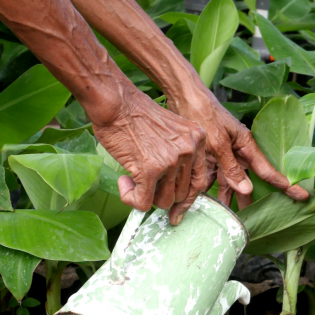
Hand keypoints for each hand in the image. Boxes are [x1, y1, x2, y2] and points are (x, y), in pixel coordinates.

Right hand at [91, 85, 207, 224]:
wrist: (114, 101)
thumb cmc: (135, 115)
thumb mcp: (171, 130)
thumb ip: (178, 154)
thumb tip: (172, 188)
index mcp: (197, 139)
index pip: (200, 181)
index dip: (187, 200)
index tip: (177, 212)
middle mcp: (189, 149)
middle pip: (182, 194)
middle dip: (162, 197)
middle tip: (143, 188)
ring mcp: (172, 160)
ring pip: (164, 201)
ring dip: (146, 197)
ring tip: (132, 179)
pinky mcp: (151, 168)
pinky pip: (144, 201)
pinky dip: (131, 199)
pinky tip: (124, 182)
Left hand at [167, 83, 308, 207]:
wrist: (181, 95)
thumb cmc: (203, 114)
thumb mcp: (217, 142)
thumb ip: (231, 167)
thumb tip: (247, 189)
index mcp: (245, 145)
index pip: (269, 170)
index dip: (285, 185)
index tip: (302, 197)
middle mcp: (237, 151)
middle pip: (249, 180)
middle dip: (252, 200)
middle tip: (260, 219)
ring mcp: (223, 154)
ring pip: (229, 182)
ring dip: (228, 198)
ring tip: (229, 217)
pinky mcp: (208, 156)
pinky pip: (213, 177)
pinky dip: (211, 189)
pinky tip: (208, 202)